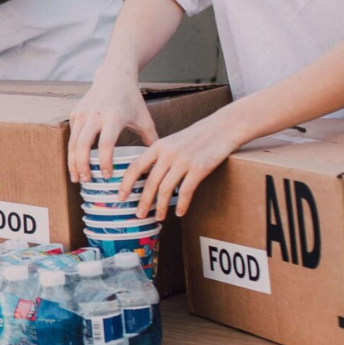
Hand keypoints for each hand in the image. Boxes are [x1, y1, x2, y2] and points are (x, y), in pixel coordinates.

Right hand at [65, 73, 158, 182]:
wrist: (114, 76)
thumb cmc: (131, 99)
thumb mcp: (144, 118)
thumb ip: (151, 139)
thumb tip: (156, 161)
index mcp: (114, 116)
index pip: (105, 143)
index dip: (105, 161)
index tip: (107, 175)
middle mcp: (95, 115)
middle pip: (82, 145)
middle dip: (82, 166)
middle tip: (86, 181)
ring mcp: (82, 113)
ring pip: (72, 142)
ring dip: (73, 162)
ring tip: (76, 178)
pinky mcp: (75, 113)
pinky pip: (72, 136)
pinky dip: (72, 152)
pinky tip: (76, 163)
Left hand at [117, 115, 247, 218]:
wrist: (223, 127)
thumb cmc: (197, 135)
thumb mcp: (173, 141)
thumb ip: (160, 156)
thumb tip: (148, 175)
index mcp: (158, 146)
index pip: (136, 167)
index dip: (126, 183)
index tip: (120, 196)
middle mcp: (168, 154)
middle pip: (150, 182)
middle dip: (143, 201)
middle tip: (139, 215)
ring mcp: (183, 161)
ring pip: (166, 189)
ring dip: (161, 206)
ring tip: (158, 217)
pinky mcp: (199, 168)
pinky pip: (186, 191)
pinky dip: (182, 204)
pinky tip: (179, 213)